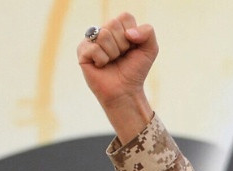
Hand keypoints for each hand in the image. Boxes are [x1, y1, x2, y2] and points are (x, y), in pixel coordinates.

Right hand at [77, 12, 157, 141]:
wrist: (125, 91)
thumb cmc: (135, 70)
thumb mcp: (150, 49)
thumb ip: (147, 31)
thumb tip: (128, 33)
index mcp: (118, 27)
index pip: (125, 17)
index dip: (132, 34)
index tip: (132, 47)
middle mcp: (103, 31)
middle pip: (113, 24)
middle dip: (123, 44)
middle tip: (121, 56)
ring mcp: (91, 40)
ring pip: (104, 35)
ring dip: (113, 53)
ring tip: (112, 61)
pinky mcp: (82, 51)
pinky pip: (94, 48)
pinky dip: (102, 60)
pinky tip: (101, 66)